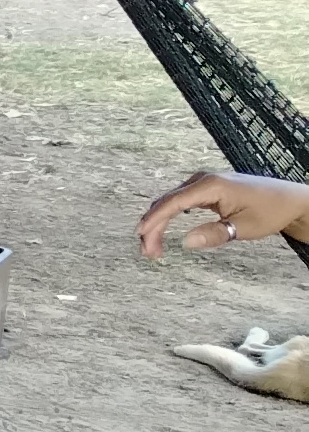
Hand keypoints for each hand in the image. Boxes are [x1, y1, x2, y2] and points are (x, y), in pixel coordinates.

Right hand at [140, 168, 308, 256]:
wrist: (290, 200)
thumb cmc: (271, 211)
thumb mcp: (244, 227)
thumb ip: (215, 234)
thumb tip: (185, 242)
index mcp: (211, 185)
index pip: (172, 203)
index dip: (154, 220)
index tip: (141, 236)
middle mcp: (203, 179)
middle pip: (167, 202)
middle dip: (153, 226)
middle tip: (148, 252)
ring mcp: (204, 182)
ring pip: (171, 201)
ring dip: (159, 222)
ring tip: (153, 246)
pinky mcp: (207, 188)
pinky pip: (180, 200)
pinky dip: (169, 215)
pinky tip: (165, 229)